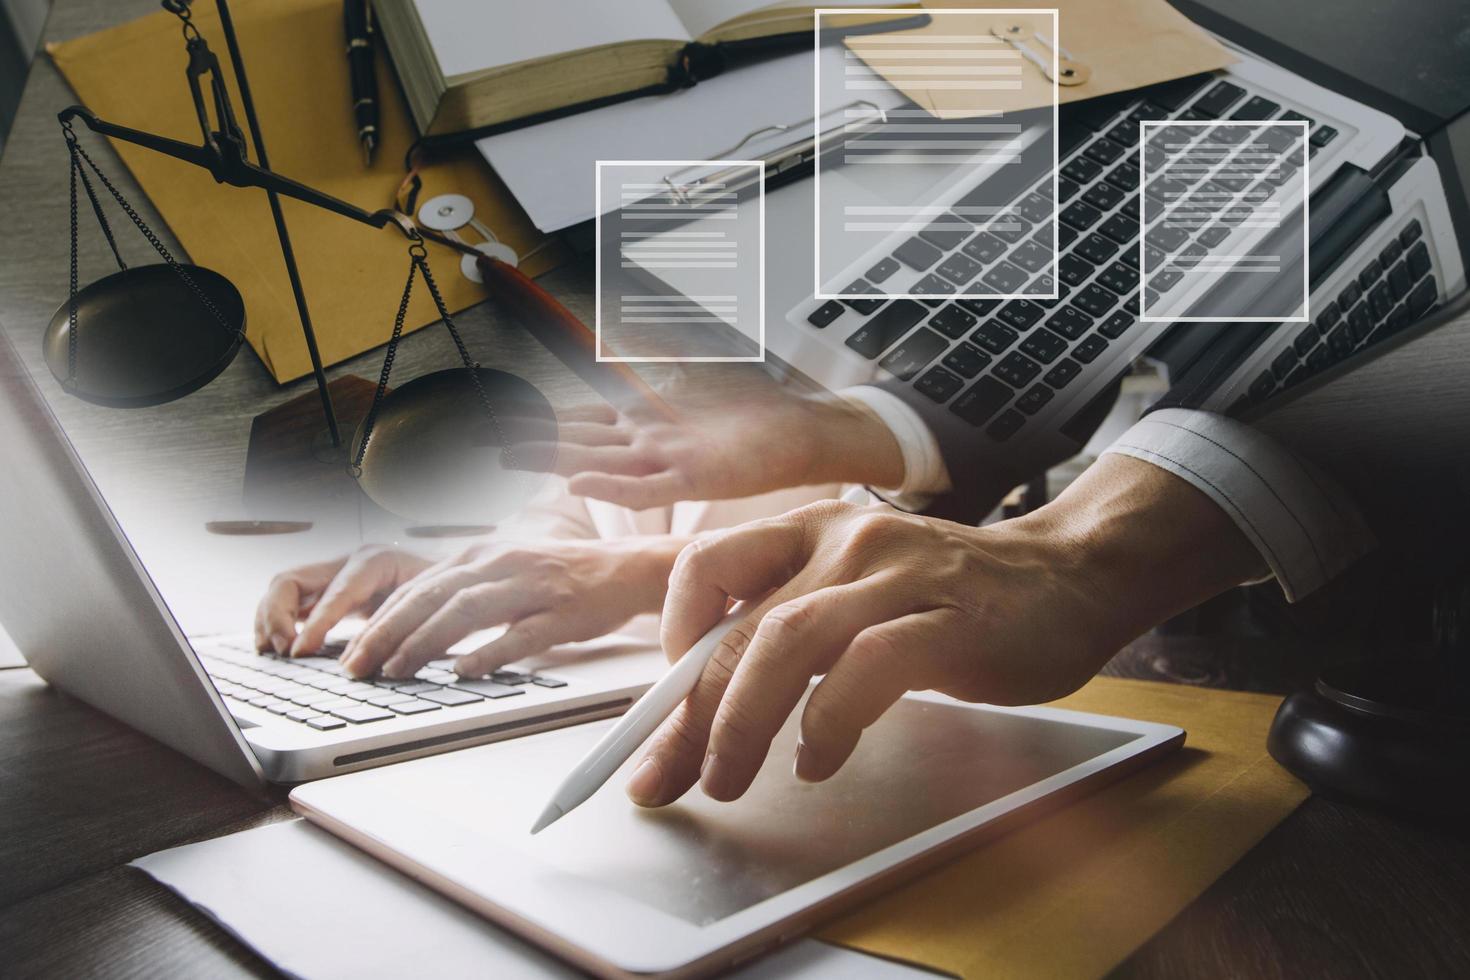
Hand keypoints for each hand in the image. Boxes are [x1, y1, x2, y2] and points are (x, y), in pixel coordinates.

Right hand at [254, 547, 433, 656]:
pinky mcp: (328, 592)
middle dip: (277, 616)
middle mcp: (348, 562)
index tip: (299, 651)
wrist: (455, 577)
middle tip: (283, 651)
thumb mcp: (439, 603)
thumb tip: (394, 660)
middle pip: (291, 580)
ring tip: (269, 652)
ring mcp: (334, 574)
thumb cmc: (450, 591)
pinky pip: (289, 602)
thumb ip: (418, 625)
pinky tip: (274, 648)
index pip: (336, 592)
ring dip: (269, 620)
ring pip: (282, 589)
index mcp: (376, 560)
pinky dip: (277, 623)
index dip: (316, 624)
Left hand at [338, 536, 688, 679]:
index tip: (350, 652)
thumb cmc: (566, 576)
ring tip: (397, 670)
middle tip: (356, 667)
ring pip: (467, 611)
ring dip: (425, 642)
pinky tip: (465, 671)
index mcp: (483, 554)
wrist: (630, 568)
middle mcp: (502, 564)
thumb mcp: (507, 570)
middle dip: (387, 633)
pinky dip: (489, 652)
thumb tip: (413, 620)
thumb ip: (464, 588)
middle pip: (432, 596)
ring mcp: (533, 587)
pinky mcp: (563, 613)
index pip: (417, 586)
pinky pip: (521, 633)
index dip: (379, 620)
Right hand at [513, 381, 903, 510]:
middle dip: (526, 440)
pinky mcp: (692, 479)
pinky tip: (577, 482)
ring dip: (553, 460)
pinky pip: (642, 488)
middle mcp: (645, 446)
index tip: (497, 412)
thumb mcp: (693, 363)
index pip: (574, 418)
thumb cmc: (751, 407)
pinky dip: (609, 488)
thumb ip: (648, 344)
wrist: (800, 432)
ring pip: (596, 463)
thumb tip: (610, 320)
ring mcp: (664, 464)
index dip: (534, 415)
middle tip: (482, 442)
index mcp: (641, 423)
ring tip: (510, 457)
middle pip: (573, 441)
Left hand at [625, 455, 1266, 806]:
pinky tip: (817, 758)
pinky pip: (867, 668)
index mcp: (812, 528)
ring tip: (728, 780)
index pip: (706, 565)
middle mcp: (845, 539)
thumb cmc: (952, 594)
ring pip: (788, 641)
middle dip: (694, 713)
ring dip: (743, 720)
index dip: (670, 639)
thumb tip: (707, 707)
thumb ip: (790, 632)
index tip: (660, 711)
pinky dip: (830, 720)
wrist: (1069, 574)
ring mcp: (897, 576)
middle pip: (741, 626)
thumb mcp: (857, 595)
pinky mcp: (947, 620)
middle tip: (672, 777)